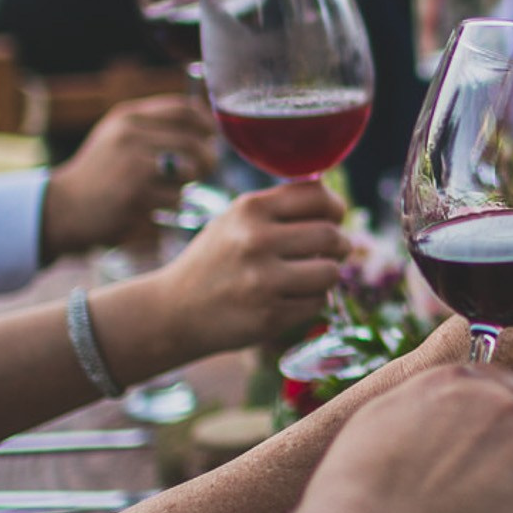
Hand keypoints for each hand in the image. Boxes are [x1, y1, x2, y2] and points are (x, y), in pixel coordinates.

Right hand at [40, 96, 216, 259]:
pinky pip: (176, 198)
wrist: (64, 207)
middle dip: (208, 158)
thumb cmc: (99, 173)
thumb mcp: (118, 136)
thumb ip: (154, 127)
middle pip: (194, 142)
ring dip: (188, 183)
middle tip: (205, 169)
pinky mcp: (137, 195)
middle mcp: (131, 136)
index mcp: (128, 117)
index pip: (184, 109)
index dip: (206, 122)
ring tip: (171, 187)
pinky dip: (172, 203)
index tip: (211, 136)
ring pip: (189, 171)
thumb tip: (204, 127)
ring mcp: (134, 165)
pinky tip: (154, 204)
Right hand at [155, 180, 346, 357]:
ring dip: (327, 275)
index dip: (334, 208)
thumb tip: (332, 200)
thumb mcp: (236, 220)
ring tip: (310, 276)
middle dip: (339, 245)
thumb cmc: (216, 260)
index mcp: (249, 209)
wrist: (174, 310)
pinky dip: (310, 301)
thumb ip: (280, 207)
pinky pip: (317, 304)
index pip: (317, 196)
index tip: (333, 218)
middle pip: (331, 236)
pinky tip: (289, 298)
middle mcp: (256, 241)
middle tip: (331, 251)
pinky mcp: (269, 317)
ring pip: (330, 272)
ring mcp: (262, 281)